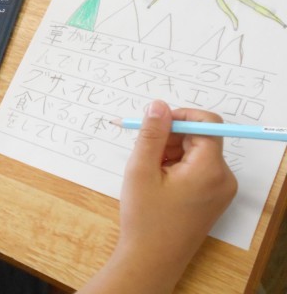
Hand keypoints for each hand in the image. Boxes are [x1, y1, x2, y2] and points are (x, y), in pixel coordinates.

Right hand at [118, 100, 236, 290]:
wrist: (151, 260)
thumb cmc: (146, 218)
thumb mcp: (141, 169)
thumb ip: (152, 133)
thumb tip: (159, 105)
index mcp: (210, 169)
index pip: (207, 123)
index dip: (180, 116)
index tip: (155, 123)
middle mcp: (223, 177)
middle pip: (201, 137)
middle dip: (171, 137)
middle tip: (145, 153)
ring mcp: (221, 189)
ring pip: (197, 151)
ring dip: (171, 151)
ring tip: (149, 172)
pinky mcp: (214, 197)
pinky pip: (198, 168)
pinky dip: (177, 166)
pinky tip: (158, 181)